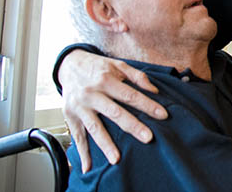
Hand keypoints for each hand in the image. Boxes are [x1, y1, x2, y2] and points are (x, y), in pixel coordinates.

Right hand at [59, 49, 167, 172]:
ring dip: (106, 144)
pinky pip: (77, 137)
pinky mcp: (70, 117)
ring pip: (95, 128)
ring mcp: (80, 107)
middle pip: (115, 113)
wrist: (69, 65)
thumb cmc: (98, 67)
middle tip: (148, 137)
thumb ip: (137, 76)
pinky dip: (82, 152)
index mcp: (105, 80)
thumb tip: (154, 90)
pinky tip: (88, 166)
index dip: (147, 105)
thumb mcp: (117, 64)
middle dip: (132, 126)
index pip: (130, 95)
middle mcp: (92, 94)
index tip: (163, 115)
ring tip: (117, 159)